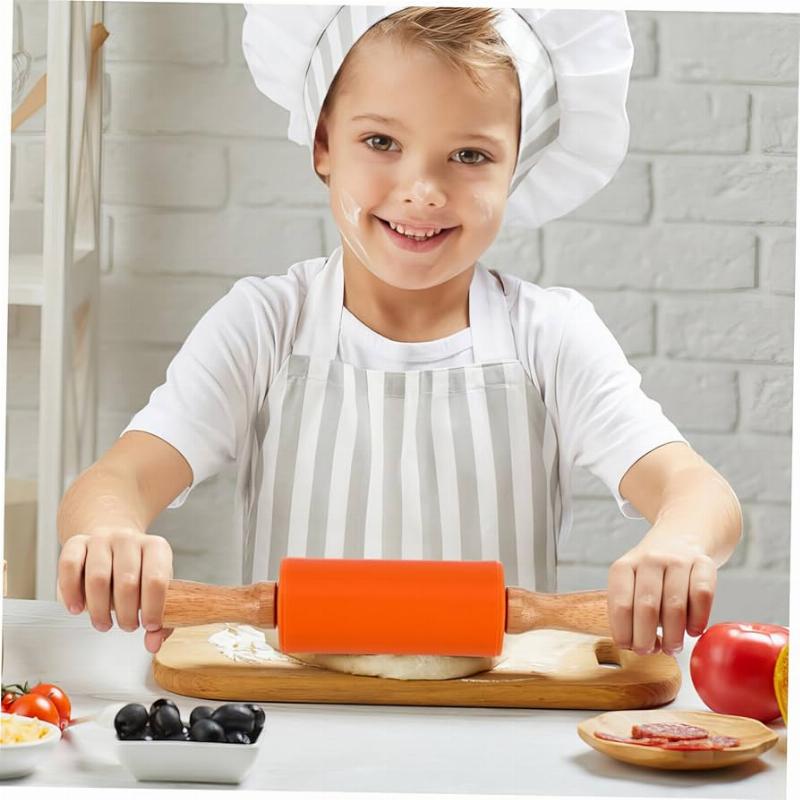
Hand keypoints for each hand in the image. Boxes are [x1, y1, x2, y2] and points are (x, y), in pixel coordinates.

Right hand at [57, 530, 173, 652]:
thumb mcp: (155, 589)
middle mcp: (129, 539)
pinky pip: (69, 566)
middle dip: (126, 613)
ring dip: (100, 609)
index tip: (149, 626)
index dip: (153, 607)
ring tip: (104, 624)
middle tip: (127, 626)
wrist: (113, 544)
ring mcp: (101, 539)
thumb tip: (153, 643)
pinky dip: (71, 592)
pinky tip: (77, 609)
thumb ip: (160, 619)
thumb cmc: (138, 571)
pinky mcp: (76, 543)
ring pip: (97, 577)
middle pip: (127, 581)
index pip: (156, 579)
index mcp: (156, 547)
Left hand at [607, 527, 716, 655]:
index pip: (620, 604)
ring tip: (672, 647)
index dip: (624, 632)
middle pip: (647, 607)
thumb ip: (630, 610)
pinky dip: (698, 620)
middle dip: (647, 638)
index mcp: (624, 566)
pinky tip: (693, 630)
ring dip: (674, 635)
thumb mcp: (629, 582)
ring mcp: (677, 560)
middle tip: (650, 652)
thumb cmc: (650, 572)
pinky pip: (702, 596)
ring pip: (675, 605)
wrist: (680, 535)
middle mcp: (649, 560)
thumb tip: (635, 645)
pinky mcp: (704, 564)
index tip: (628, 647)